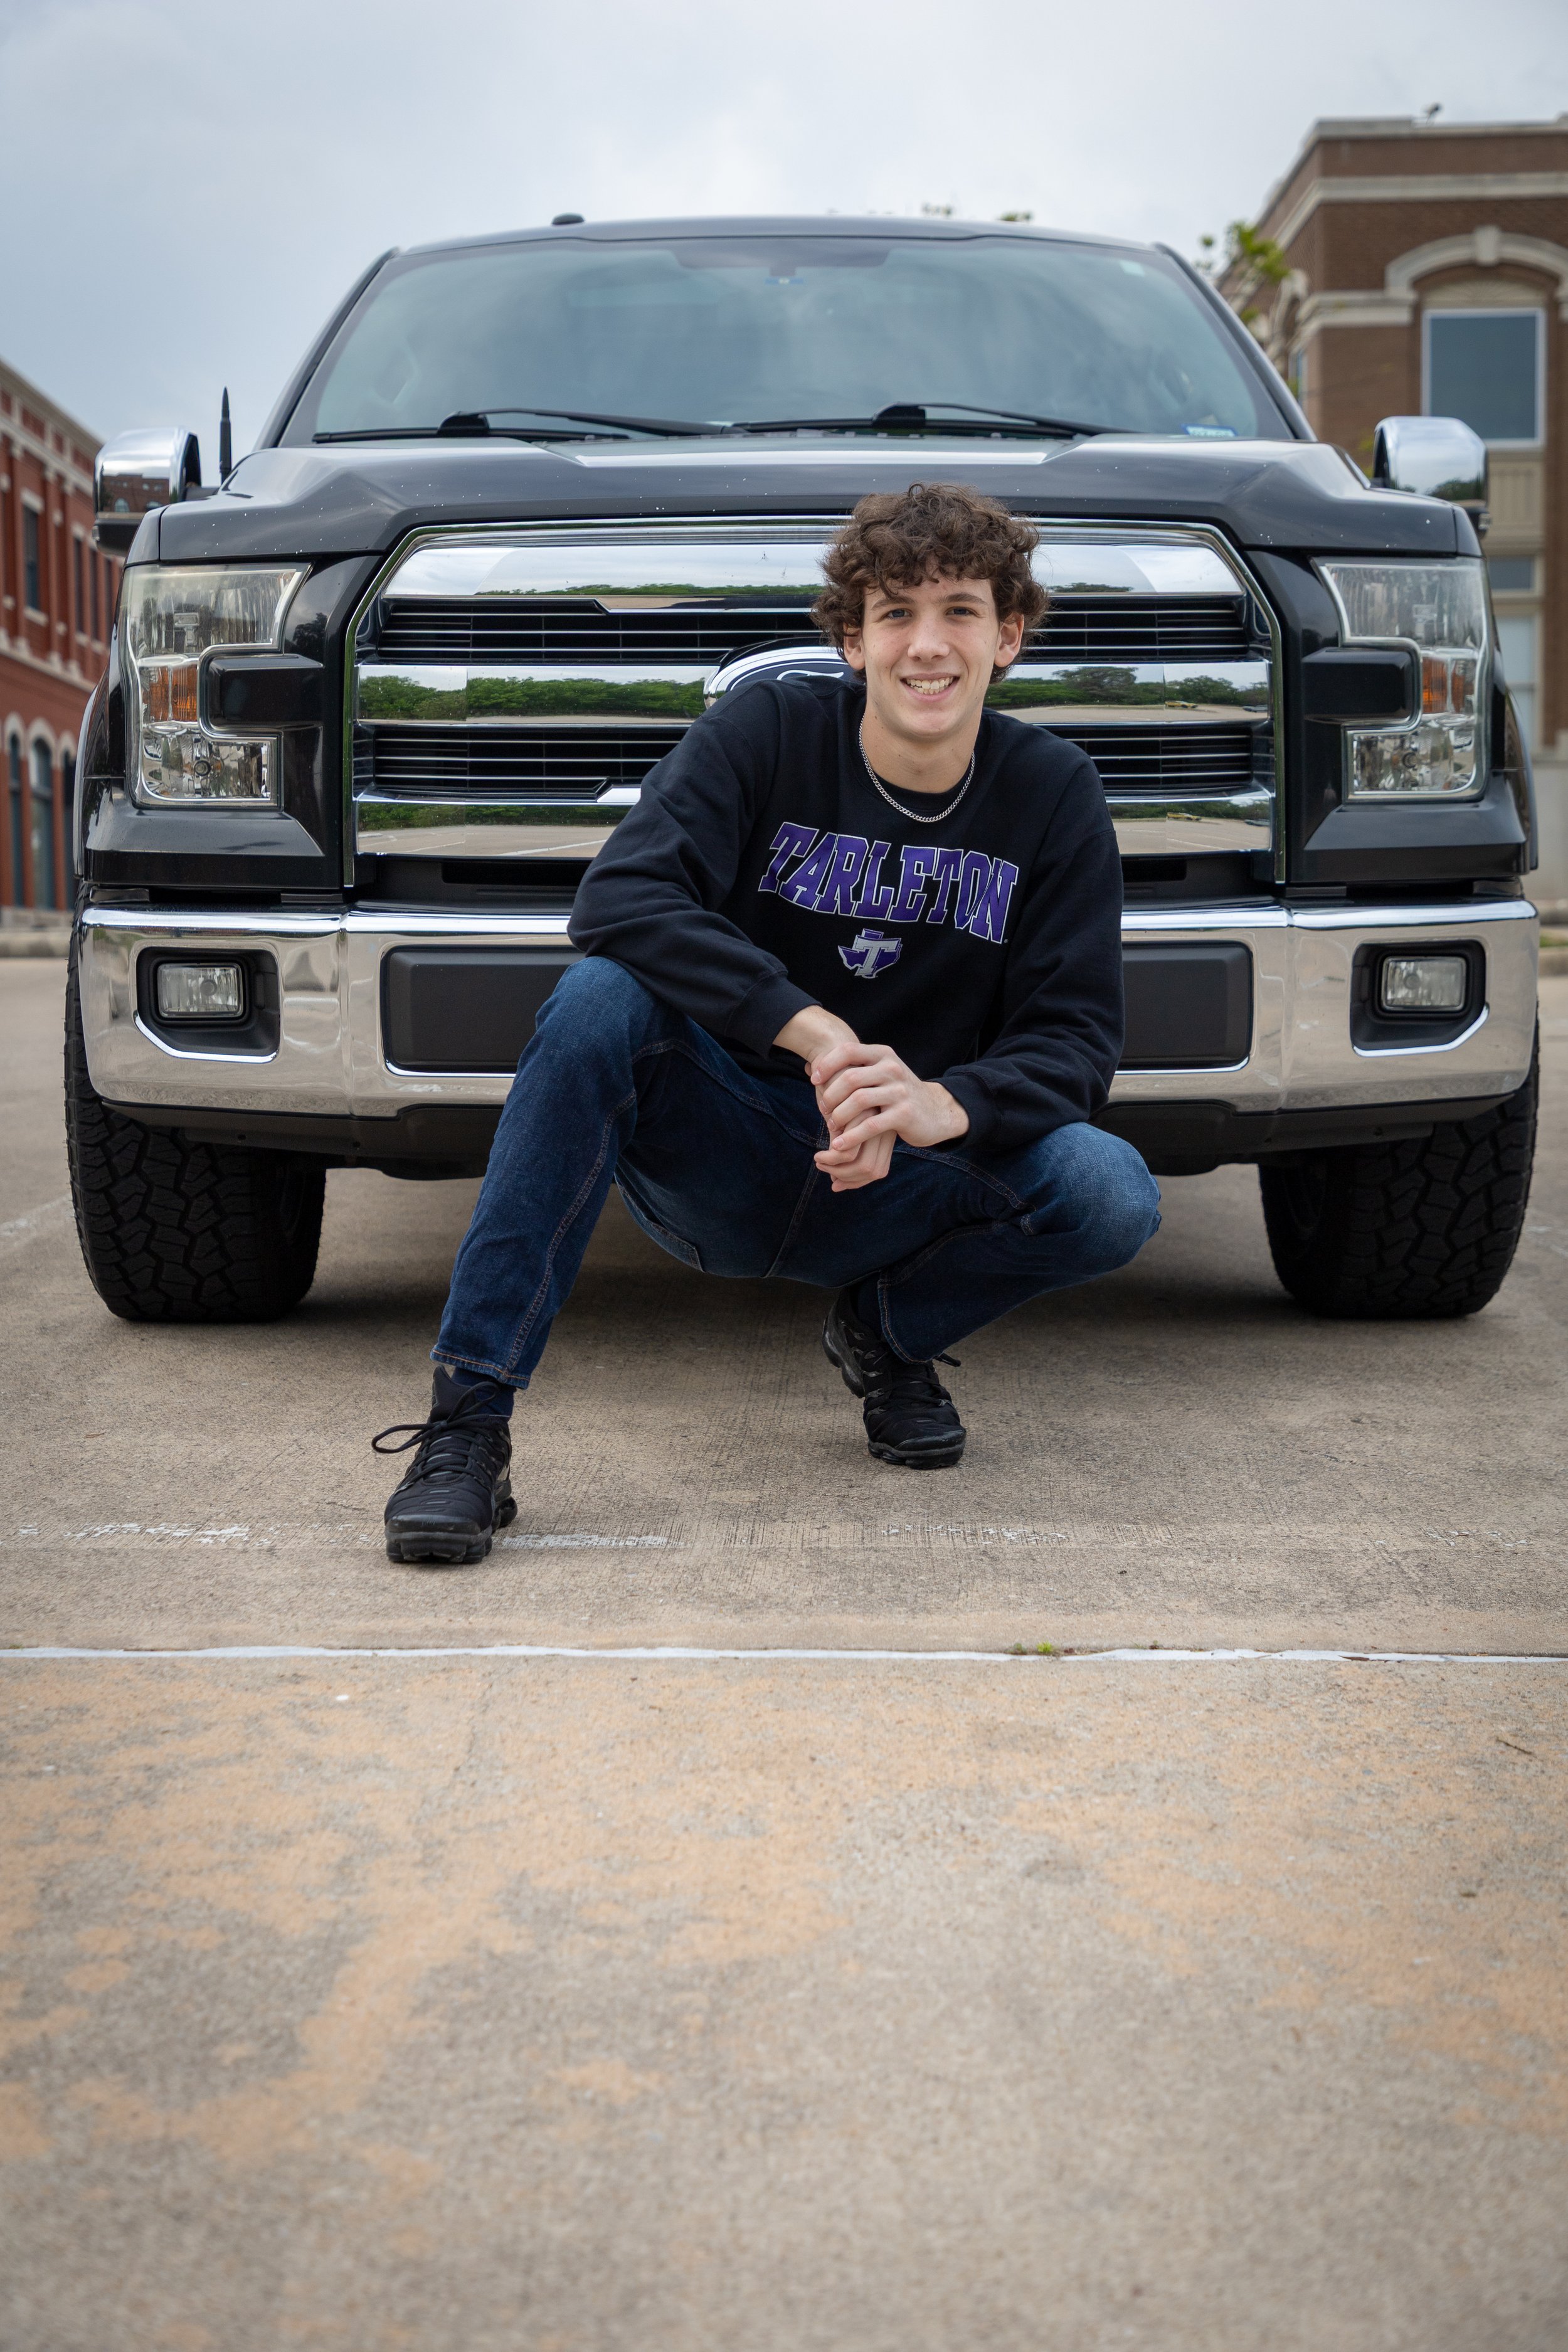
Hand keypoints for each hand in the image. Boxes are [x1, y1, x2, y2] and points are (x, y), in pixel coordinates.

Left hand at [773, 1009, 968, 1191]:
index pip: (848, 1050)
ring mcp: (900, 1091)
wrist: (936, 1111)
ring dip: (839, 1116)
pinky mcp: (904, 1114)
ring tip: (831, 1125)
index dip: (827, 1064)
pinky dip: (851, 1136)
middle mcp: (892, 1068)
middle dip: (831, 1095)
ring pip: (858, 1101)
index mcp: (883, 1055)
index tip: (815, 1080)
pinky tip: (839, 1144)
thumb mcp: (879, 1073)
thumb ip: (851, 1068)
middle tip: (823, 1109)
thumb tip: (808, 1067)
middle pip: (850, 1077)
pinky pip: (870, 1125)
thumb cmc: (897, 1093)